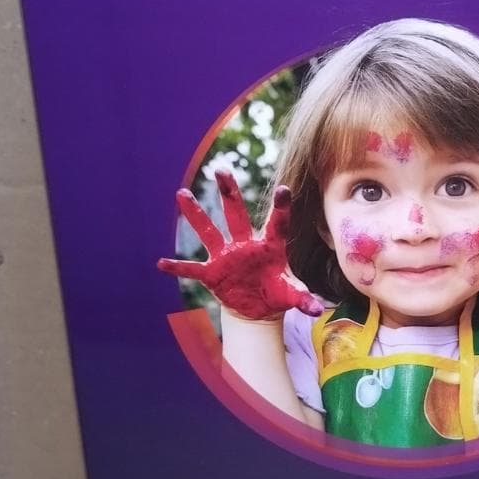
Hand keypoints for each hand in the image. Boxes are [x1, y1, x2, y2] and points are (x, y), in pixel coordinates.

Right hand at [157, 171, 325, 319]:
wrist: (258, 307)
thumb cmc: (276, 292)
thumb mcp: (291, 295)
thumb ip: (303, 298)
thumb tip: (317, 309)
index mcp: (269, 246)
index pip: (277, 223)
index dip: (281, 207)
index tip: (284, 189)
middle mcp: (245, 245)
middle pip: (236, 215)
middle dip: (229, 193)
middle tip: (221, 168)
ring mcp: (226, 257)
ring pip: (209, 231)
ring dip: (195, 215)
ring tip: (182, 194)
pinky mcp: (212, 273)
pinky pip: (192, 269)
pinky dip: (178, 267)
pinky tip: (162, 263)